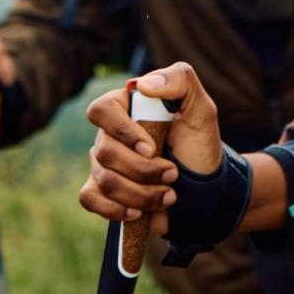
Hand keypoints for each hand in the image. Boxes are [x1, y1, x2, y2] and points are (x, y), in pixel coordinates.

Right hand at [77, 62, 221, 228]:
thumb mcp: (201, 109)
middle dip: (144, 171)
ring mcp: (103, 163)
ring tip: (168, 195)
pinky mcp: (102, 191)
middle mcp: (109, 134)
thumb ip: (179, 80)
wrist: (204, 188)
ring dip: (141, 194)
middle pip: (105, 151)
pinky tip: (138, 213)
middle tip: (173, 174)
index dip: (123, 132)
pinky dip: (115, 209)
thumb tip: (141, 84)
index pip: (102, 110)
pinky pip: (89, 199)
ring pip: (104, 180)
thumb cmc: (199, 145)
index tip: (152, 149)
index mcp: (127, 107)